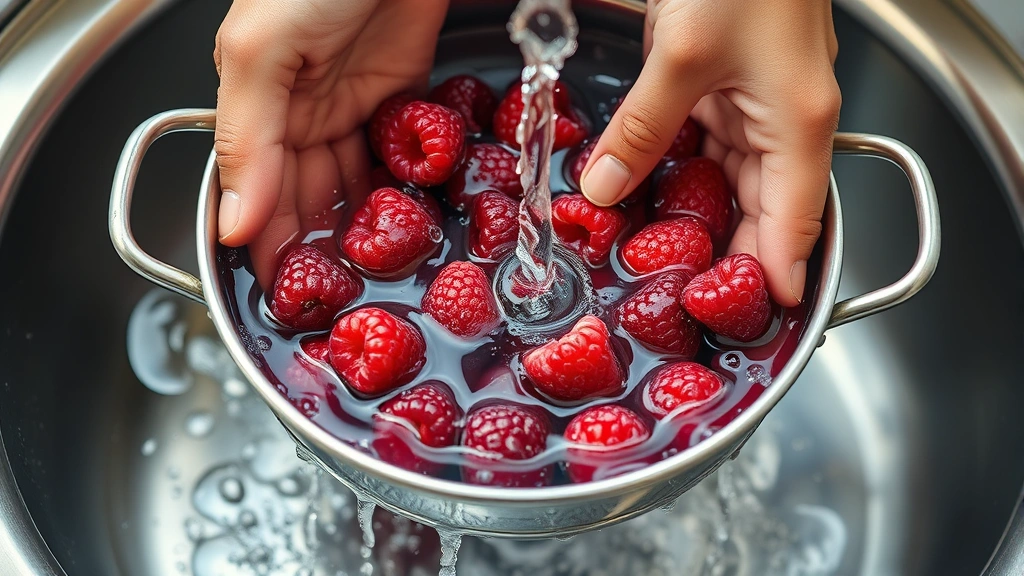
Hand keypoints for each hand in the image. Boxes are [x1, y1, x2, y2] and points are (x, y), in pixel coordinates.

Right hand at [213, 0, 449, 285]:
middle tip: (332, 301)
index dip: (264, 243)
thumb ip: (244, 138)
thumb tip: (233, 221)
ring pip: (351, 182)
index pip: (255, 190)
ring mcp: (355, 103)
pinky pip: (399, 155)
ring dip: (359, 228)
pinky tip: (403, 225)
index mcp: (256, 99)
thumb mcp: (261, 50)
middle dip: (315, 247)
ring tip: (368, 277)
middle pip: (304, 195)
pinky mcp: (404, 93)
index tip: (278, 296)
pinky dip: (399, 190)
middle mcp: (302, 108)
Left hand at [581, 0, 839, 305]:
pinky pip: (708, 147)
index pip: (796, 226)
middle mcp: (785, 123)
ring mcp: (757, 105)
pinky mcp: (728, 86)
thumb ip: (640, 131)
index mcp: (797, 126)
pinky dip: (681, 175)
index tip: (758, 321)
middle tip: (687, 301)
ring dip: (698, 219)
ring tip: (661, 262)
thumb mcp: (680, 57)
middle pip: (763, 212)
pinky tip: (650, 198)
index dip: (777, 277)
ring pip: (731, 183)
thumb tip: (602, 189)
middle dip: (727, 258)